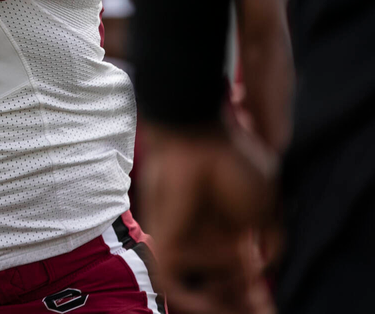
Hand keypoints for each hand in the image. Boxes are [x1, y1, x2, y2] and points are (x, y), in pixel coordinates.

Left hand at [139, 119, 277, 313]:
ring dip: (229, 293)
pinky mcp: (165, 239)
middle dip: (241, 302)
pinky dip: (195, 299)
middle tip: (260, 311)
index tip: (266, 305)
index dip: (254, 291)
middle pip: (223, 283)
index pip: (241, 269)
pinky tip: (218, 304)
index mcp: (229, 224)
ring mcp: (184, 237)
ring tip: (245, 285)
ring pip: (209, 284)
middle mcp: (206, 234)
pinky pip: (172, 281)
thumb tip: (260, 269)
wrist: (198, 140)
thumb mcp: (265, 206)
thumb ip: (270, 242)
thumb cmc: (234, 162)